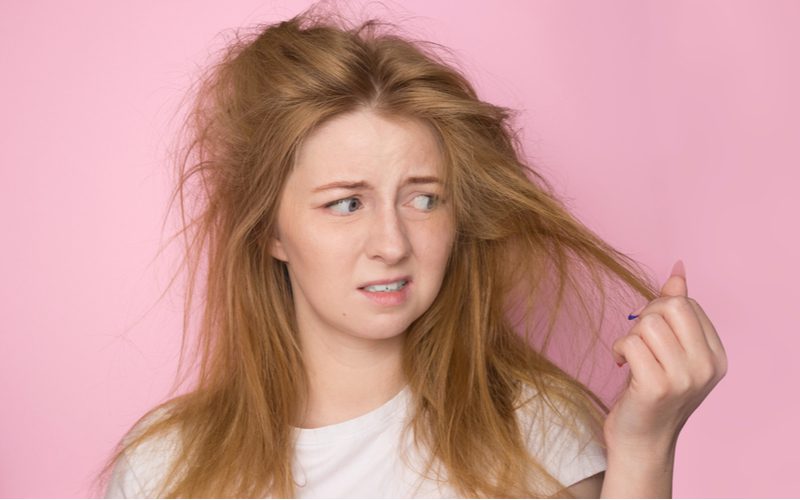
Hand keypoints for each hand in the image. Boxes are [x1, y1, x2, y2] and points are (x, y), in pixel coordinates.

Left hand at [604, 260, 727, 456]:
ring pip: (648, 323)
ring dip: (630, 335)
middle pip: (670, 306)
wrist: (641, 441)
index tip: (648, 332)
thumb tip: (678, 271)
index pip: (686, 303)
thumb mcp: (670, 349)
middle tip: (637, 341)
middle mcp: (707, 366)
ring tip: (630, 356)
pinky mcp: (657, 387)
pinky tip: (621, 364)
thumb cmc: (651, 391)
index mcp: (716, 355)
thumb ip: (676, 310)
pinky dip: (618, 349)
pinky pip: (631, 343)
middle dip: (645, 316)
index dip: (658, 308)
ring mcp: (684, 378)